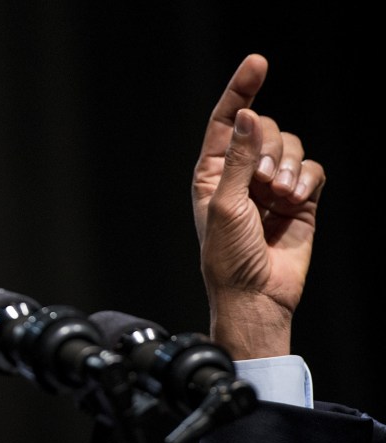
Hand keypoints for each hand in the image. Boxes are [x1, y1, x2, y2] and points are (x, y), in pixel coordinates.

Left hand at [191, 54, 324, 359]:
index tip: (258, 63)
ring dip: (288, 168)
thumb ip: (239, 158)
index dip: (241, 90)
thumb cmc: (226, 257)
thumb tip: (250, 116)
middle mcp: (242, 174)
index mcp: (213, 171)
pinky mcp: (301, 200)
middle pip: (265, 129)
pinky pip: (313, 170)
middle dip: (269, 149)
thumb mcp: (225, 204)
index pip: (227, 120)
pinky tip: (295, 202)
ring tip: (279, 198)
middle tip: (262, 182)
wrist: (255, 295)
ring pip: (292, 147)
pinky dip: (307, 181)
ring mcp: (272, 185)